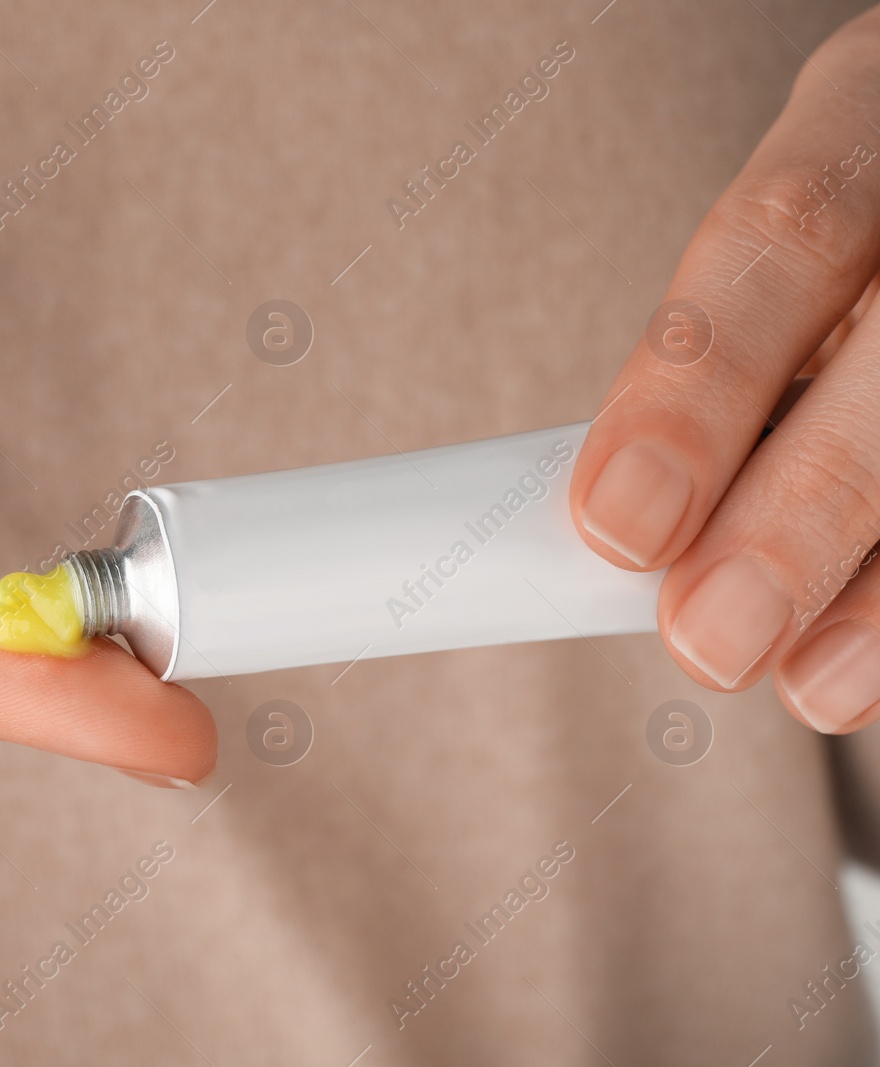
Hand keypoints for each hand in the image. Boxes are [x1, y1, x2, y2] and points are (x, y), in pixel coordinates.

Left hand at [571, 6, 879, 734]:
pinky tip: (878, 657)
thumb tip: (621, 527)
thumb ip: (724, 350)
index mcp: (871, 110)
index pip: (782, 235)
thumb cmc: (869, 236)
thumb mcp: (799, 243)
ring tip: (810, 683)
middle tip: (708, 636)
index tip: (617, 523)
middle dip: (804, 510)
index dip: (696, 388)